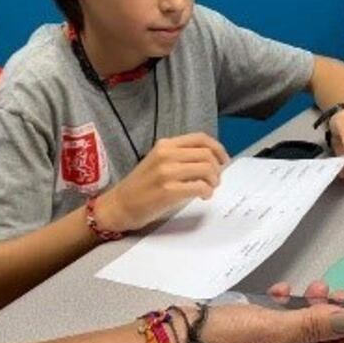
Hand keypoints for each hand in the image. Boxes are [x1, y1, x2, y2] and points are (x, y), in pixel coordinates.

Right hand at [95, 133, 228, 232]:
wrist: (120, 204)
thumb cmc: (141, 186)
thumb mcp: (158, 162)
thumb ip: (181, 157)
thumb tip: (211, 161)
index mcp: (165, 145)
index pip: (201, 138)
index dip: (218, 148)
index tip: (223, 160)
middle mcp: (166, 154)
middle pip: (207, 154)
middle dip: (218, 168)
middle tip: (215, 180)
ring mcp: (167, 172)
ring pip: (207, 169)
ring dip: (214, 181)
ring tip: (208, 189)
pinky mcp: (169, 190)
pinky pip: (200, 187)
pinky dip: (207, 192)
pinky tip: (202, 196)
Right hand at [195, 280, 343, 342]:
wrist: (177, 335)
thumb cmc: (225, 336)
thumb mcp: (271, 328)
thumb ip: (311, 324)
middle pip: (318, 337)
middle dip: (332, 313)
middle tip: (338, 292)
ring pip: (299, 324)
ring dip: (310, 304)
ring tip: (314, 287)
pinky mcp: (249, 330)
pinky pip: (277, 317)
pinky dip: (283, 302)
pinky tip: (282, 290)